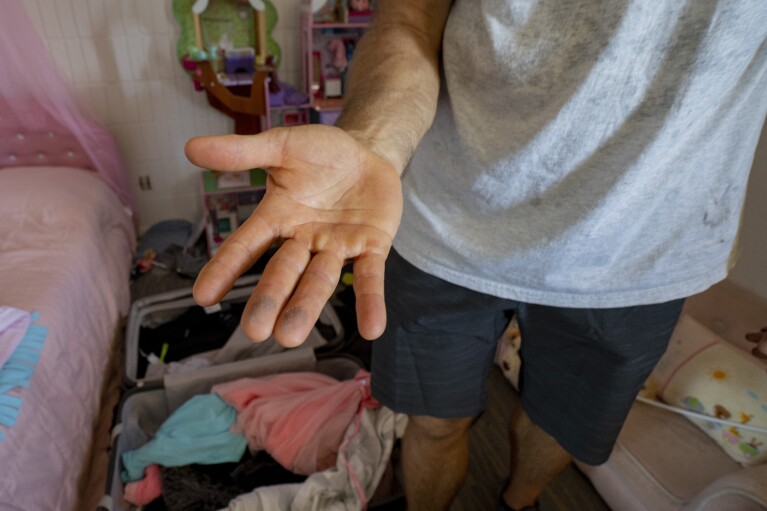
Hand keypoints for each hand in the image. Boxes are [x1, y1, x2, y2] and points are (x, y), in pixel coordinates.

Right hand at [185, 125, 402, 346]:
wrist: (368, 152)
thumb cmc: (322, 153)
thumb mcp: (282, 146)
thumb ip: (242, 152)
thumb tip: (191, 147)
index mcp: (278, 217)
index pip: (246, 245)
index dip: (225, 268)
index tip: (203, 296)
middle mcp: (304, 239)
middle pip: (283, 273)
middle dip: (270, 299)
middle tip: (255, 330)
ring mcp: (337, 246)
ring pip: (320, 280)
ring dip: (307, 307)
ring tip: (290, 337)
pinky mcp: (371, 247)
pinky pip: (369, 277)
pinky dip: (370, 302)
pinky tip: (371, 329)